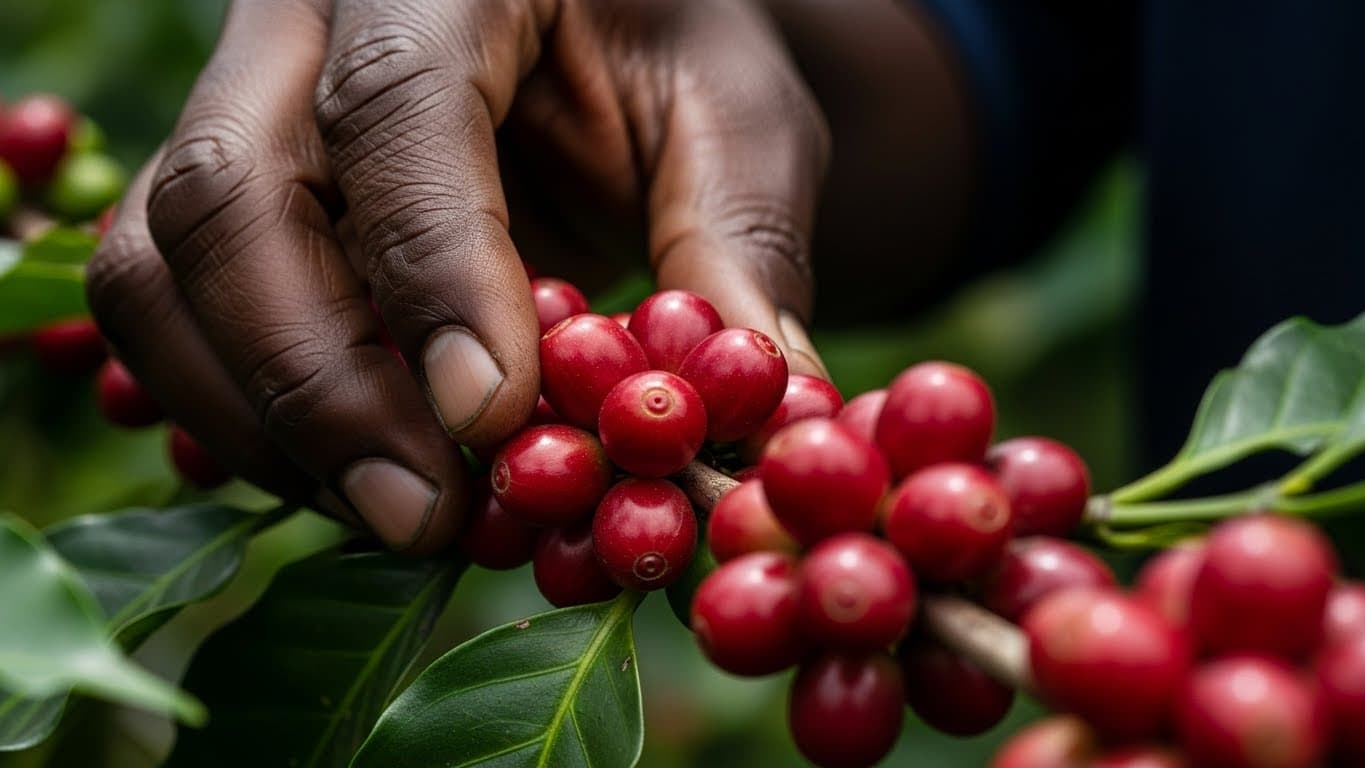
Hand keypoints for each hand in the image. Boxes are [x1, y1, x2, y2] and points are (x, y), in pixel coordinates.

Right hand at [86, 0, 829, 552]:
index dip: (433, 269)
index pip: (397, 101)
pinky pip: (164, 309)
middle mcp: (302, 19)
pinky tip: (342, 478)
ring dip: (263, 419)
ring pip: (160, 264)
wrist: (599, 33)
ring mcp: (239, 100)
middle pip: (230, 191)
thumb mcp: (735, 121)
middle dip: (321, 380)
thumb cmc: (669, 57)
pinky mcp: (215, 188)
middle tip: (427, 515)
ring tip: (399, 515)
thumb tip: (757, 406)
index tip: (490, 418)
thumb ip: (736, 244)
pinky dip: (236, 413)